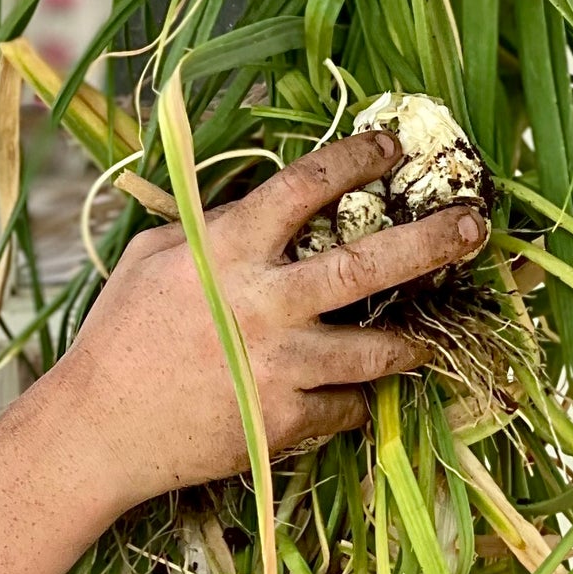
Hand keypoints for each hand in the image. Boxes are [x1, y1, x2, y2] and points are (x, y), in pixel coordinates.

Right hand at [50, 130, 486, 508]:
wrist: (98, 428)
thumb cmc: (118, 336)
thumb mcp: (150, 258)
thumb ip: (207, 227)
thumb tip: (257, 203)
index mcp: (227, 249)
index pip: (306, 186)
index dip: (356, 157)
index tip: (392, 145)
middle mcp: (264, 301)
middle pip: (369, 262)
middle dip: (432, 239)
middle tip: (475, 225)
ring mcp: (280, 362)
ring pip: (379, 348)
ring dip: (413, 340)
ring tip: (430, 337)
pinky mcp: (286, 419)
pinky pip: (347, 404)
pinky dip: (353, 398)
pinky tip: (352, 395)